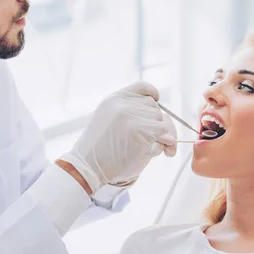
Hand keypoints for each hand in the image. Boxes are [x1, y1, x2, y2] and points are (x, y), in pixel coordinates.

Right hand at [60, 82, 176, 193]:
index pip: (142, 87)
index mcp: (114, 100)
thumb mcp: (108, 122)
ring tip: (148, 148)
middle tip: (159, 139)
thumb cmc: (99, 150)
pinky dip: (163, 143)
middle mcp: (123, 104)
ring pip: (161, 120)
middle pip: (154, 107)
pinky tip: (151, 152)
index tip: (157, 100)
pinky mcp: (142, 130)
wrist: (88, 166)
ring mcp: (132, 116)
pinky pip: (164, 132)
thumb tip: (165, 124)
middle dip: (158, 123)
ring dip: (161, 136)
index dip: (153, 94)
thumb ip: (130, 115)